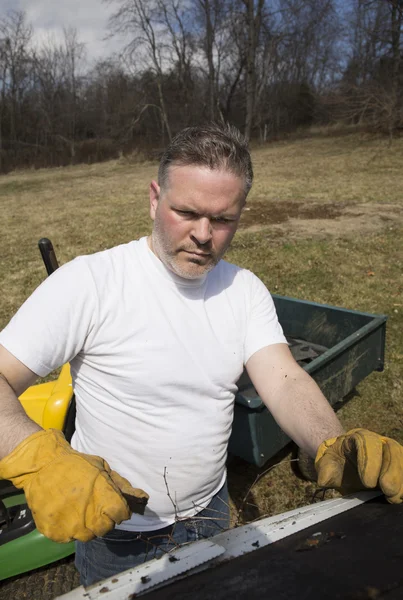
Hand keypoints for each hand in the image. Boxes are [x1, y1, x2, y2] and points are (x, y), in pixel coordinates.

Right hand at [0, 429, 148, 541]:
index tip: (112, 504)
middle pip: (106, 529)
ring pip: (87, 536)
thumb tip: (143, 498)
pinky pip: (68, 537)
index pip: (121, 516)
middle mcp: (89, 517)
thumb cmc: (76, 464)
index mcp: (104, 499)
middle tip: (94, 506)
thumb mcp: (103, 468)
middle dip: (104, 519)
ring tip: (79, 509)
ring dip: (87, 525)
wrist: (43, 465)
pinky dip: (68, 529)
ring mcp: (70, 527)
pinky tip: (65, 512)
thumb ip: (121, 486)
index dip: (119, 510)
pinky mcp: (54, 532)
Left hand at [315, 428, 402, 503]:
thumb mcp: (327, 465)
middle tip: (387, 490)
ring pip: (402, 458)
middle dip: (391, 470)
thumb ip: (325, 470)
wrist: (345, 465)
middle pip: (391, 448)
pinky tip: (399, 497)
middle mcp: (378, 441)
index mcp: (358, 437)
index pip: (367, 441)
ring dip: (401, 479)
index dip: (370, 461)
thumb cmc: (337, 463)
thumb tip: (324, 480)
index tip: (368, 482)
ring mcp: (391, 452)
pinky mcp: (398, 465)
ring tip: (394, 497)